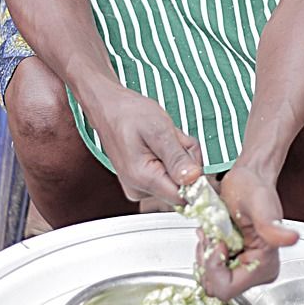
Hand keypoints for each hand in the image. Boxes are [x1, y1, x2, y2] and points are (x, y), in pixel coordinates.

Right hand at [93, 88, 202, 204]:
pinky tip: (160, 144)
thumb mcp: (159, 130)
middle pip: (183, 187)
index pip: (183, 196)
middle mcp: (139, 190)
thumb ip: (177, 157)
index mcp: (143, 179)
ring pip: (178, 180)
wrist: (109, 108)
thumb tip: (194, 179)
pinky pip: (169, 175)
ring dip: (180, 157)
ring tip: (164, 138)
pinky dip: (172, 158)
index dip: (194, 175)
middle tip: (172, 138)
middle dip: (186, 161)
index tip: (185, 150)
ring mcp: (139, 187)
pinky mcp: (142, 183)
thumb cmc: (130, 114)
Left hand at [196, 164, 297, 298]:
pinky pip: (212, 271)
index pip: (226, 288)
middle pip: (217, 287)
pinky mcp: (236, 263)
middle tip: (213, 236)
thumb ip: (272, 226)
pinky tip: (213, 237)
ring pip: (211, 280)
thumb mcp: (259, 205)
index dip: (213, 267)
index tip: (218, 242)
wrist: (247, 180)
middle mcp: (258, 272)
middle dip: (208, 261)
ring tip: (213, 234)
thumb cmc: (252, 188)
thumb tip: (291, 238)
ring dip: (206, 256)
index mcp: (266, 265)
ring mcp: (246, 269)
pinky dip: (206, 254)